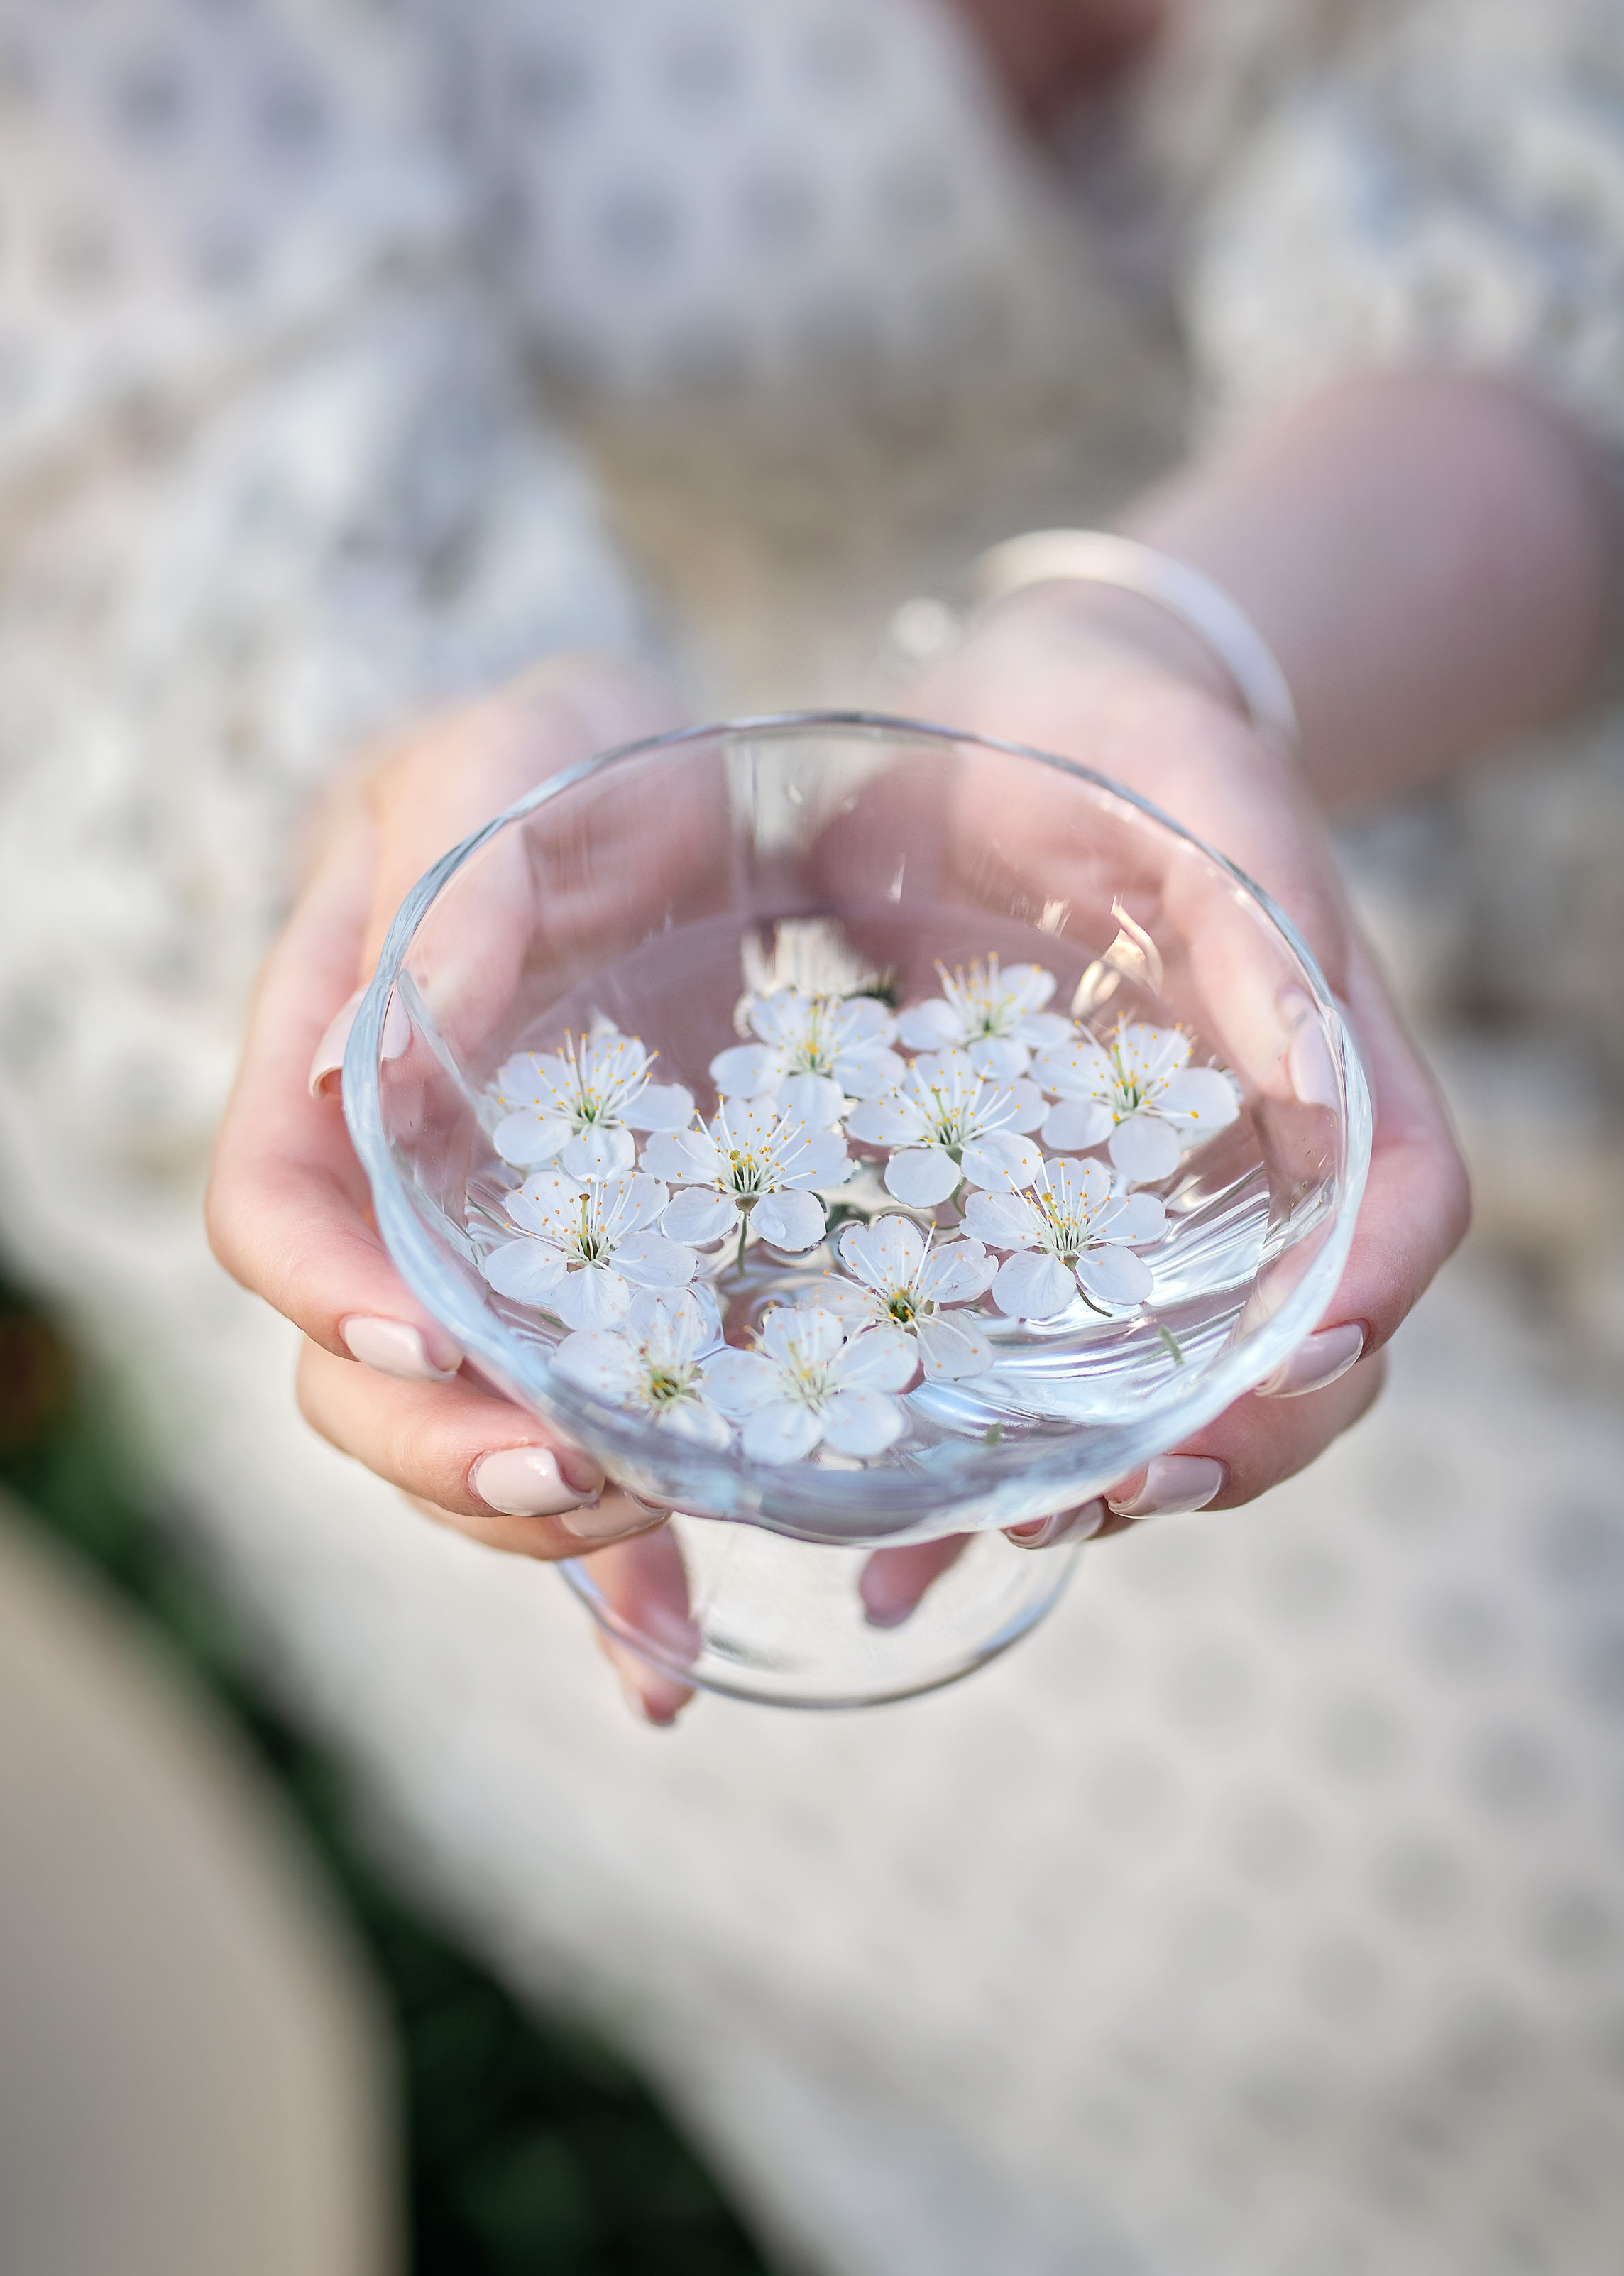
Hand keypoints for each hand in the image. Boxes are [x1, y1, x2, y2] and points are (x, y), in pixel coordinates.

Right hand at [205, 652, 699, 1721]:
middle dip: (441, 1446)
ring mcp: (484, 1264)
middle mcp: (388, 1189)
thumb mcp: (514, 760)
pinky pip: (582, 1463)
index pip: (268, 1210)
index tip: (421, 1336)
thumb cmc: (571, 754)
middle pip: (347, 1368)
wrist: (672, 790)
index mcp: (326, 1060)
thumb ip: (453, 890)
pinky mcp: (595, 1307)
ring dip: (535, 1521)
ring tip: (652, 1533)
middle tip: (574, 1476)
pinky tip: (671, 1660)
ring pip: (457, 1438)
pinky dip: (617, 1577)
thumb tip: (354, 1068)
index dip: (320, 1291)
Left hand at [906, 578, 1470, 1548]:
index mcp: (1331, 1065)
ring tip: (975, 1542)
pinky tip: (876, 1558)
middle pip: (1295, 1355)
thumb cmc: (1118, 733)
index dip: (1354, 1317)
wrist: (1008, 717)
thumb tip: (1314, 1065)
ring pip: (1161, 1391)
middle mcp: (1252, 1164)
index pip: (1399, 1223)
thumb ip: (1259, 907)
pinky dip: (963, 1476)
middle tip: (1103, 1498)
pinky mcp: (1027, 1225)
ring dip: (1090, 1490)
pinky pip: (1026, 1373)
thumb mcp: (1192, 788)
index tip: (1273, 1377)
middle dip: (1220, 1449)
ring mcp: (1142, 1210)